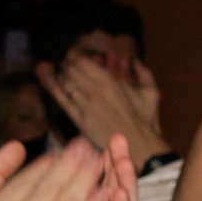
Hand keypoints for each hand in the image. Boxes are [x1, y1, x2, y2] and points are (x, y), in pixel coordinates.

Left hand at [40, 49, 167, 161]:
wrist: (139, 146)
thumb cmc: (146, 120)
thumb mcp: (151, 92)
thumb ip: (144, 72)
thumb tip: (135, 61)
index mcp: (110, 81)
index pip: (83, 62)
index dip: (74, 55)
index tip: (73, 54)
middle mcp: (95, 91)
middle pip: (72, 70)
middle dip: (67, 64)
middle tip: (65, 63)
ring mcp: (86, 106)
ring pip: (66, 83)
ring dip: (61, 75)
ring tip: (61, 72)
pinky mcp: (80, 119)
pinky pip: (63, 100)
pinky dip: (55, 88)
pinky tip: (50, 80)